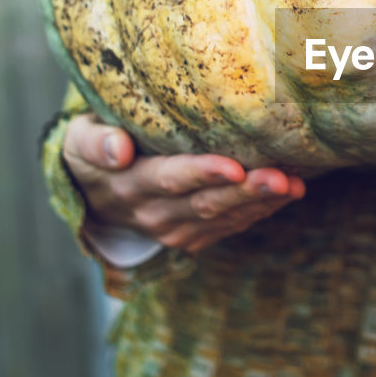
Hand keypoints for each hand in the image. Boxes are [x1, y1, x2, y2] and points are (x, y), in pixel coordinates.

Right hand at [62, 114, 305, 253]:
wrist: (93, 194)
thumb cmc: (94, 151)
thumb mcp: (80, 140)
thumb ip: (96, 142)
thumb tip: (119, 149)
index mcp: (129, 185)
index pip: (169, 179)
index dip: (202, 174)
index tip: (234, 166)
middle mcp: (154, 214)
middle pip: (205, 203)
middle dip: (246, 190)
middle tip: (282, 177)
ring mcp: (176, 230)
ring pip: (223, 217)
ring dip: (261, 202)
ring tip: (295, 184)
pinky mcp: (193, 236)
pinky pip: (231, 225)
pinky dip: (261, 210)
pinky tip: (289, 192)